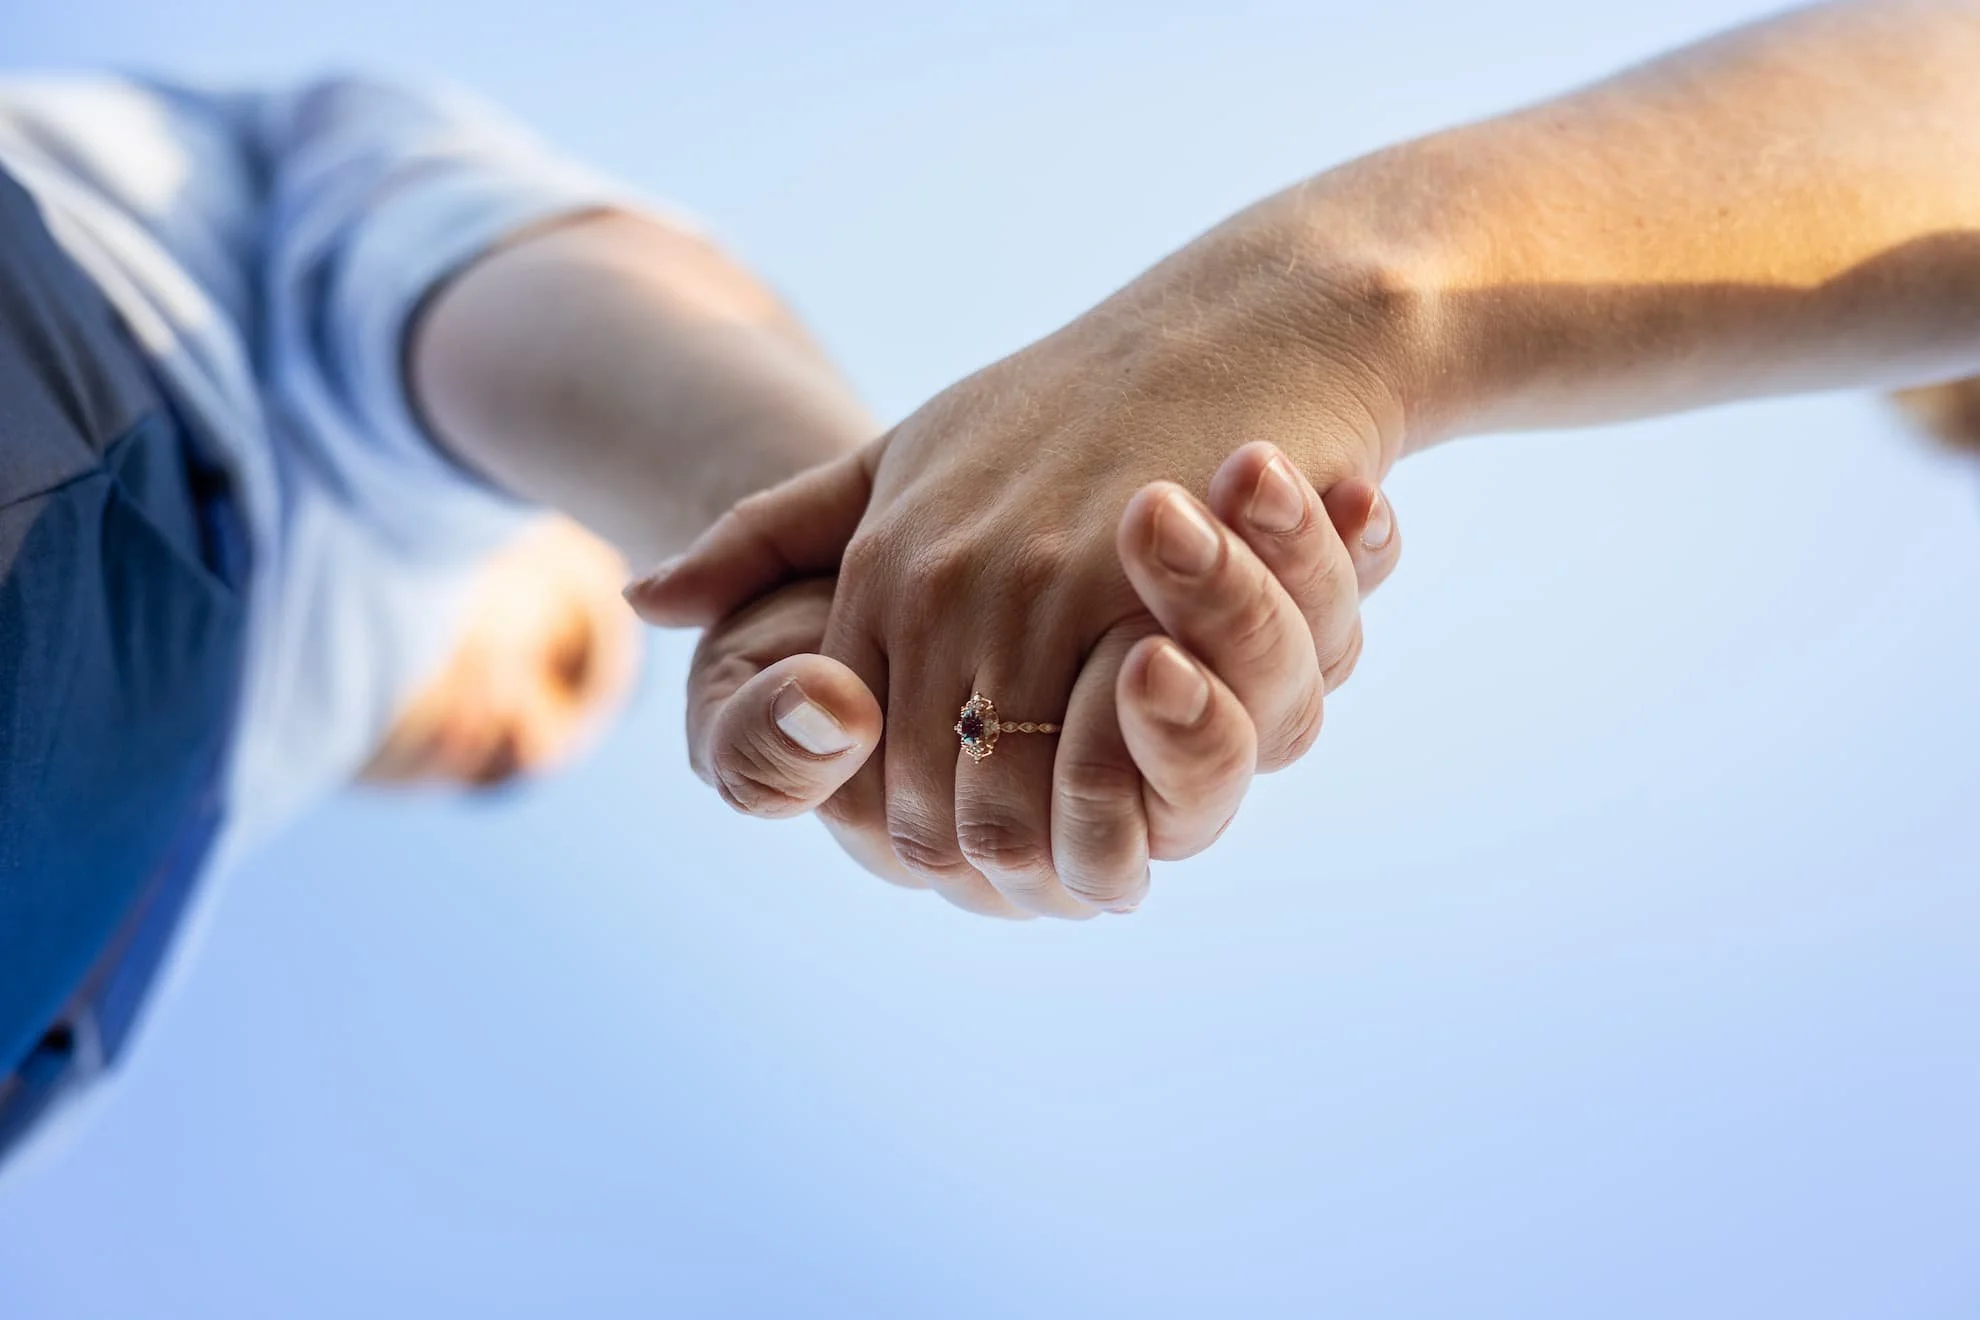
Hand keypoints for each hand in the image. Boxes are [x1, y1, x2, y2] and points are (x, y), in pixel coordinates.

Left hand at [633, 229, 1405, 915]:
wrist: (1238, 330)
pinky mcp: (1138, 599)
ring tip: (1078, 875)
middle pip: (924, 795)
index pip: (855, 747)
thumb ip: (773, 531)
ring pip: (1006, 800)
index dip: (899, 816)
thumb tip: (644, 596)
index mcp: (884, 555)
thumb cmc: (1068, 404)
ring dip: (1040, 858)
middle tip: (1019, 886)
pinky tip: (1140, 820)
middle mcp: (943, 579)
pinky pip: (1101, 763)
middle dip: (966, 857)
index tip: (951, 846)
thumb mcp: (906, 454)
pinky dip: (1111, 817)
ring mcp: (1038, 591)